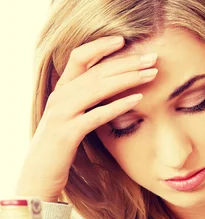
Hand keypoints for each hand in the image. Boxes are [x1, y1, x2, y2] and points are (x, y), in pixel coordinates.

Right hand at [16, 36, 157, 201]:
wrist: (38, 177)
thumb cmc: (60, 150)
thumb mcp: (72, 120)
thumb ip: (87, 103)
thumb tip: (112, 91)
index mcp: (61, 91)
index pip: (79, 57)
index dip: (101, 46)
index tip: (125, 40)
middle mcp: (60, 98)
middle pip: (96, 71)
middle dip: (127, 62)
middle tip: (152, 57)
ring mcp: (62, 115)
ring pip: (98, 88)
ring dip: (128, 78)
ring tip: (151, 73)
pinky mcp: (67, 134)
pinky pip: (97, 115)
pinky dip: (118, 105)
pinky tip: (138, 99)